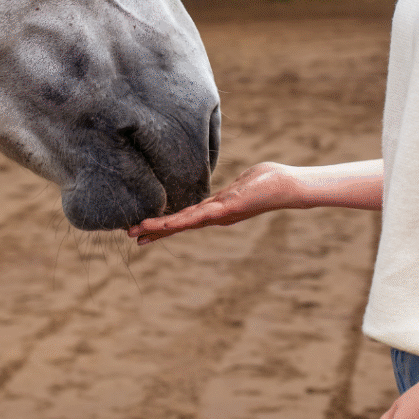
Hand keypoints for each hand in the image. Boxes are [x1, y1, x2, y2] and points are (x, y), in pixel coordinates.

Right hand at [127, 161, 297, 244]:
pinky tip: (170, 223)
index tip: (142, 230)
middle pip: (179, 224)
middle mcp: (214, 216)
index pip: (184, 218)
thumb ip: (230, 189)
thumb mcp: (241, 184)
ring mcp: (220, 214)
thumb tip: (229, 188)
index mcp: (215, 209)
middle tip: (131, 237)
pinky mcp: (228, 209)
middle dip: (155, 230)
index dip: (163, 225)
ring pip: (186, 222)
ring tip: (140, 231)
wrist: (287, 186)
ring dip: (162, 227)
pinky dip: (184, 220)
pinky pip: (201, 215)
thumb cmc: (266, 181)